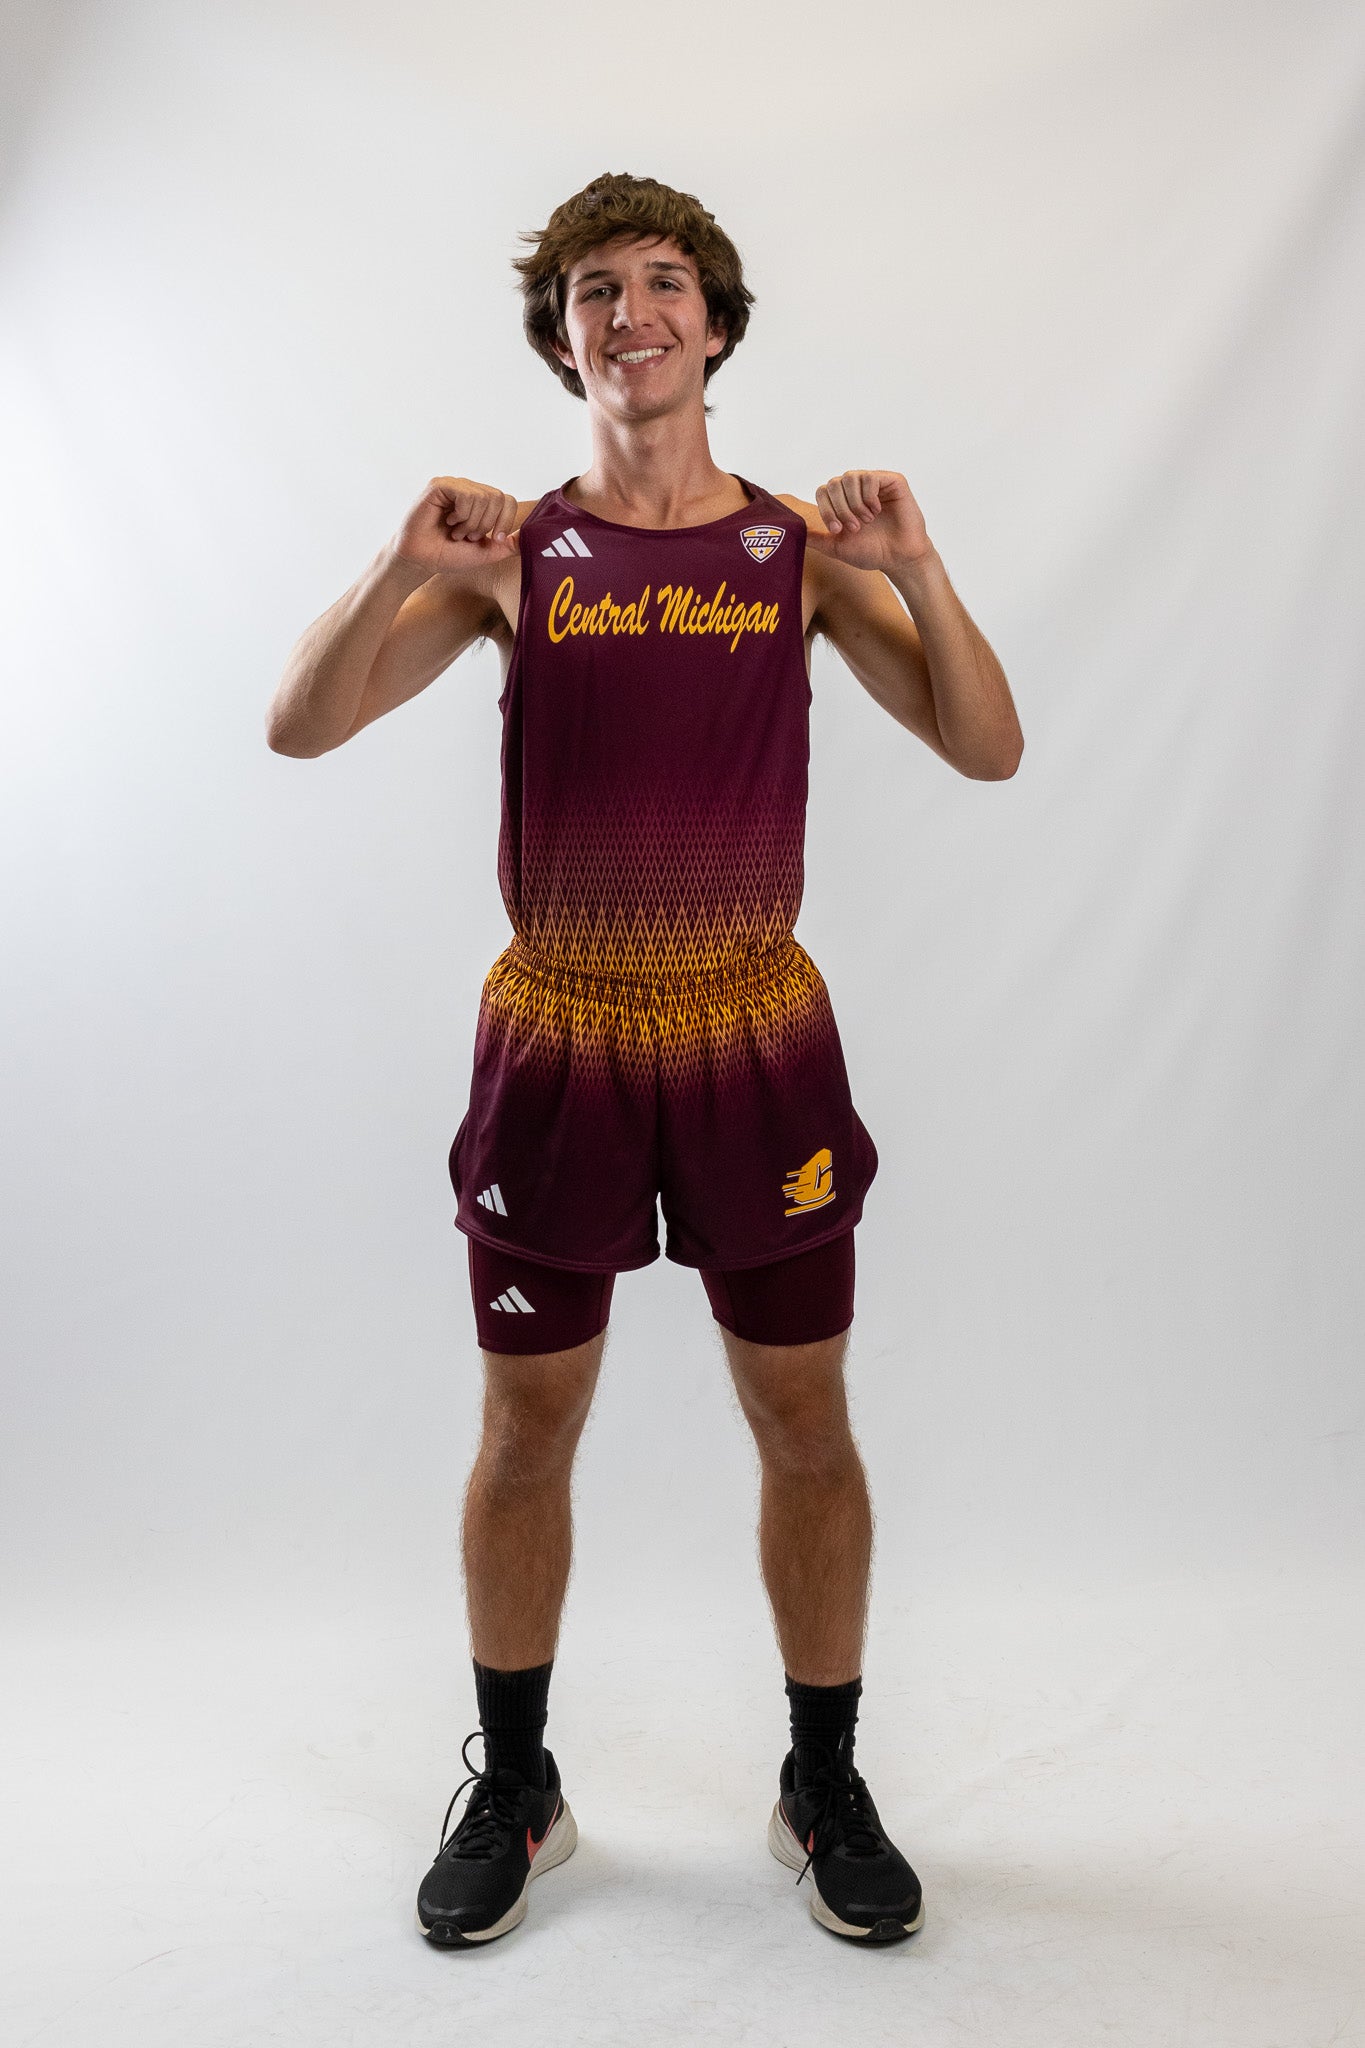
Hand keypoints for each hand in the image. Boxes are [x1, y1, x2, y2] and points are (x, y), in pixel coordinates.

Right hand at [391, 477, 521, 573]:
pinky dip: (461, 514)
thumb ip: (508, 544)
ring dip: (471, 523)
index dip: (504, 521)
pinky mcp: (440, 485)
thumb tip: (531, 535)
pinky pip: (466, 494)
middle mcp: (470, 490)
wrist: (422, 561)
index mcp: (482, 503)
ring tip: (456, 531)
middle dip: (486, 525)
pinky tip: (448, 521)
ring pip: (483, 497)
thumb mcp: (486, 552)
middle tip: (467, 536)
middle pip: (498, 498)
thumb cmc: (449, 555)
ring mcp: (455, 486)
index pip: (508, 500)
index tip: (492, 539)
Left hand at [808, 470, 931, 573]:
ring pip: (850, 477)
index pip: (823, 491)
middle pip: (834, 483)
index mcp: (842, 500)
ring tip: (866, 520)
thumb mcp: (836, 547)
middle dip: (840, 508)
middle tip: (854, 527)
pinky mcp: (892, 481)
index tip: (838, 530)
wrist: (898, 558)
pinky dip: (870, 497)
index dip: (827, 510)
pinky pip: (870, 477)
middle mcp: (857, 489)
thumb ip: (815, 538)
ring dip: (855, 504)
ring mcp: (874, 483)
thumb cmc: (871, 552)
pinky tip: (877, 511)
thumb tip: (792, 530)